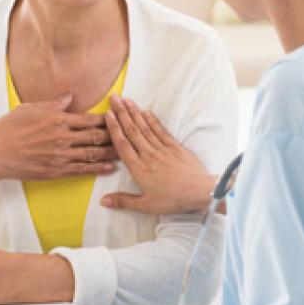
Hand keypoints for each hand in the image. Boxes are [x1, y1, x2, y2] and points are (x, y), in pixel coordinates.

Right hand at [0, 95, 118, 202]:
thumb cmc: (8, 128)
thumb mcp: (30, 108)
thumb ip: (53, 104)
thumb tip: (70, 98)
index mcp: (58, 120)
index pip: (90, 119)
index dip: (107, 119)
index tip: (119, 117)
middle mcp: (62, 138)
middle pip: (96, 137)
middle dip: (115, 135)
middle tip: (131, 134)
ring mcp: (60, 156)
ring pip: (93, 154)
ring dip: (112, 152)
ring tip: (127, 151)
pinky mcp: (56, 171)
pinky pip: (82, 170)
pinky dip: (98, 168)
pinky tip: (110, 167)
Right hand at [101, 95, 217, 213]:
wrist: (200, 192)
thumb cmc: (173, 200)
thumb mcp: (146, 205)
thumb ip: (124, 201)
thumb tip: (103, 201)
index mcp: (139, 169)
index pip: (123, 145)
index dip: (114, 129)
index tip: (108, 115)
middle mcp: (148, 155)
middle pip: (132, 131)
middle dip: (122, 113)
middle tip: (114, 98)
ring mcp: (163, 149)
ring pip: (145, 128)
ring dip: (135, 113)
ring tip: (127, 100)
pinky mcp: (175, 147)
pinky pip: (161, 131)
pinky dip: (153, 120)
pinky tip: (147, 112)